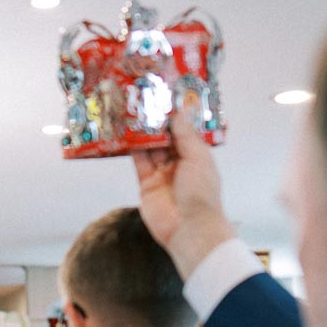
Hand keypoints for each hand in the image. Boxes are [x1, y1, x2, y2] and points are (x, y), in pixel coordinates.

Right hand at [131, 111, 235, 279]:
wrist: (188, 229)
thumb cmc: (200, 193)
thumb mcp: (197, 158)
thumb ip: (185, 135)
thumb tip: (178, 112)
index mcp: (197, 156)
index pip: (184, 131)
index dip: (175, 116)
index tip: (164, 97)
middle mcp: (179, 163)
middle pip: (165, 138)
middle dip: (156, 122)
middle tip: (144, 100)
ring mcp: (162, 174)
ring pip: (150, 148)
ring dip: (143, 132)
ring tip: (132, 111)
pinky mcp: (146, 184)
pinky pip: (139, 163)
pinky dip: (133, 149)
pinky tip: (126, 133)